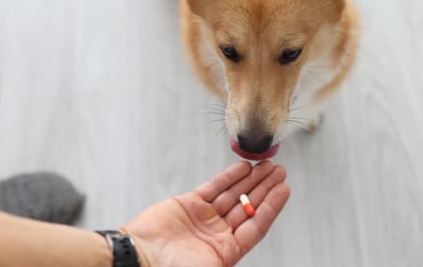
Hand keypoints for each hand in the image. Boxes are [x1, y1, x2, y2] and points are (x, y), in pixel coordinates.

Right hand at [121, 161, 289, 265]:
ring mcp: (203, 218)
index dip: (271, 207)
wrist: (138, 258)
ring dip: (251, 179)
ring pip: (233, 193)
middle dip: (264, 188)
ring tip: (266, 166)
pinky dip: (229, 176)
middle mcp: (216, 234)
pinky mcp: (189, 204)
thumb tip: (237, 259)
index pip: (256, 225)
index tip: (284, 190)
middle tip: (279, 172)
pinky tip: (243, 167)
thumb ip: (227, 261)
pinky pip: (215, 187)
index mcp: (225, 252)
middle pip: (248, 206)